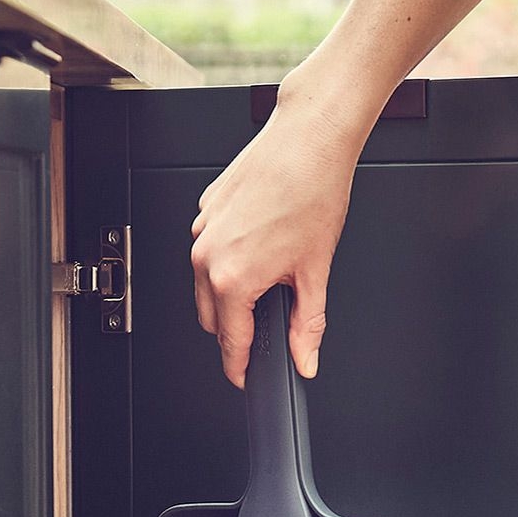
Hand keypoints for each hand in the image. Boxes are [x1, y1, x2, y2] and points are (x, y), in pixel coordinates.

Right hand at [191, 74, 368, 386]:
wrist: (308, 139)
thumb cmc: (313, 191)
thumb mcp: (315, 271)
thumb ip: (308, 325)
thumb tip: (306, 357)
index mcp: (232, 278)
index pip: (230, 342)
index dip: (240, 366)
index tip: (245, 377)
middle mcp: (207, 256)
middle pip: (211, 318)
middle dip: (236, 328)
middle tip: (268, 322)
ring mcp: (202, 231)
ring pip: (205, 285)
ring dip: (229, 292)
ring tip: (269, 274)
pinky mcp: (204, 210)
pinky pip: (208, 251)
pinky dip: (227, 259)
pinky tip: (260, 243)